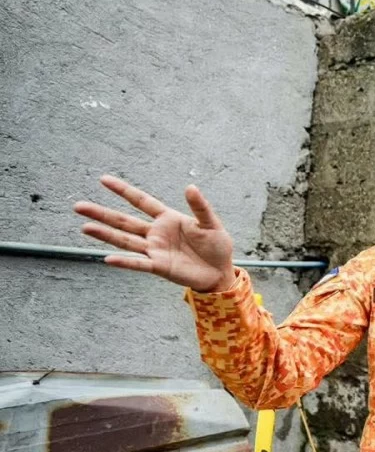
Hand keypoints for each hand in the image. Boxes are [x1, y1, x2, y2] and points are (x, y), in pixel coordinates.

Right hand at [74, 175, 235, 292]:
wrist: (220, 272)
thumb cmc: (216, 245)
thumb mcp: (210, 223)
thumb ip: (199, 206)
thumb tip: (190, 186)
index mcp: (167, 218)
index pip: (141, 201)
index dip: (123, 190)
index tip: (103, 179)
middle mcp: (156, 233)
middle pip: (124, 220)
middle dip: (102, 213)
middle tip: (78, 206)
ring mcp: (155, 250)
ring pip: (125, 240)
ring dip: (105, 235)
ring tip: (84, 227)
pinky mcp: (159, 266)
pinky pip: (139, 263)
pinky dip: (125, 262)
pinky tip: (108, 259)